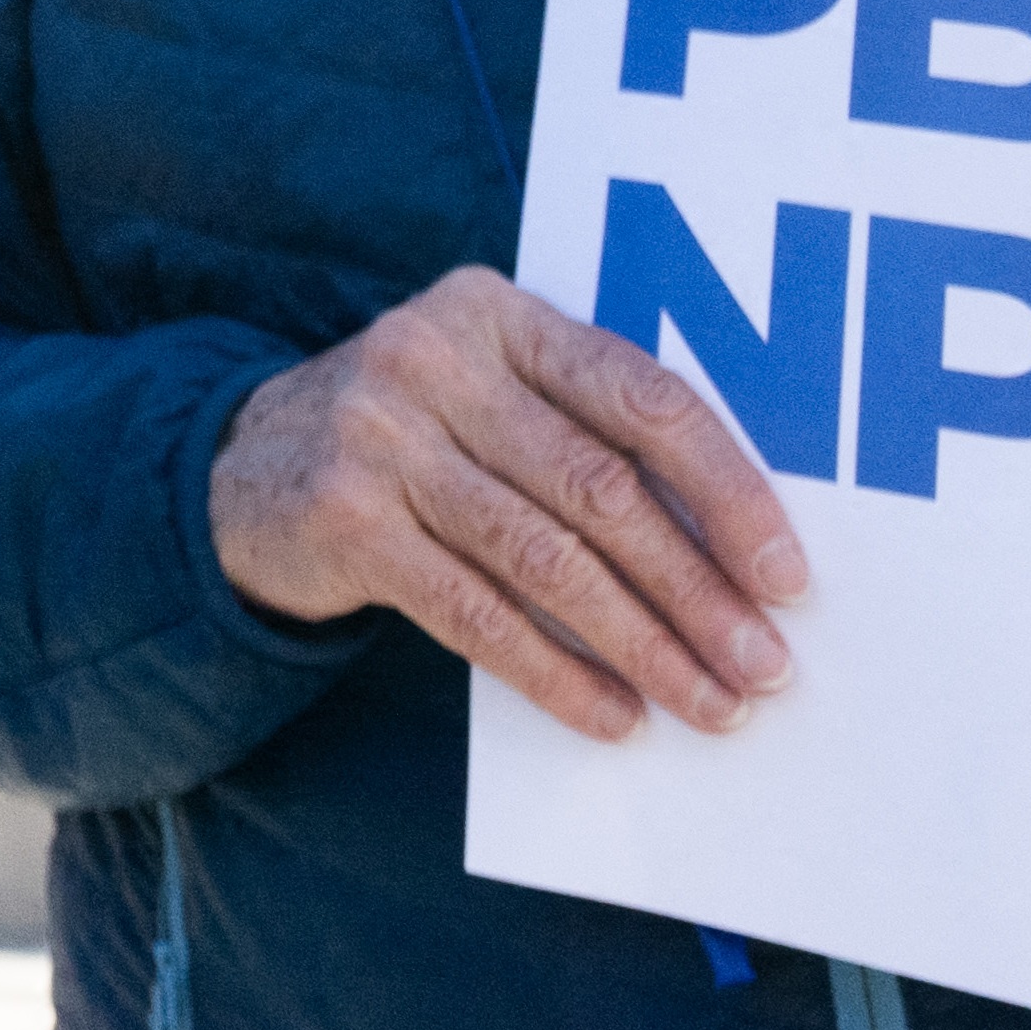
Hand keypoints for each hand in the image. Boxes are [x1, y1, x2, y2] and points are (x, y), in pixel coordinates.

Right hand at [212, 261, 806, 741]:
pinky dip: (555, 674)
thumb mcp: (491, 393)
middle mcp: (434, 358)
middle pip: (600, 490)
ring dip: (644, 645)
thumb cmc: (420, 437)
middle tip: (764, 668)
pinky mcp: (344, 519)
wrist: (242, 469)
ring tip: (708, 703)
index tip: (788, 578)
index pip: (642, 397)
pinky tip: (612, 715)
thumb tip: (740, 553)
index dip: (730, 491)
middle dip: (698, 591)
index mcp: (498, 314)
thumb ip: (589, 431)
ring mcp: (380, 436)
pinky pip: (475, 613)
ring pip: (546, 559)